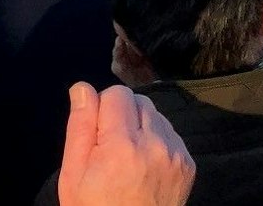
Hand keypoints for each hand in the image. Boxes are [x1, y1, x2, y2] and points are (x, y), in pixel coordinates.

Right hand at [57, 83, 195, 205]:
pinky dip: (158, 142)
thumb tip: (82, 88)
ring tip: (128, 157)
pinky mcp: (189, 163)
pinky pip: (172, 135)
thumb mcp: (73, 175)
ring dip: (141, 127)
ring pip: (157, 115)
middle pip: (139, 100)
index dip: (101, 108)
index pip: (117, 94)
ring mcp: (177, 154)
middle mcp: (155, 144)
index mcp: (122, 146)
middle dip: (122, 115)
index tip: (96, 132)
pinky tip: (145, 165)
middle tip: (110, 146)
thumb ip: (79, 128)